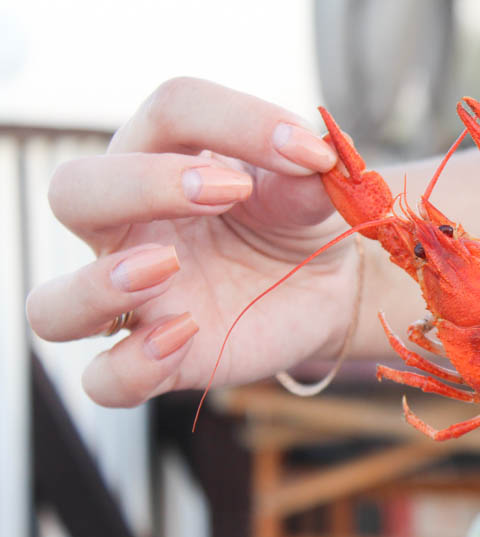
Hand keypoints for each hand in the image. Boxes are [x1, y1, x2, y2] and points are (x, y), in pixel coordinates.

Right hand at [26, 78, 359, 406]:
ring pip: (51, 305)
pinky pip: (105, 379)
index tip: (307, 154)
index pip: (171, 111)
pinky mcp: (158, 361)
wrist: (324, 289)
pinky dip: (132, 364)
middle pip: (74, 192)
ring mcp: (135, 300)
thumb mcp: (311, 191)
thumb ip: (307, 172)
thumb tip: (314, 156)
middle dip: (142, 185)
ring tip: (167, 266)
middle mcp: (129, 228)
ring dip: (98, 285)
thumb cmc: (295, 224)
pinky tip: (187, 335)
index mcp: (164, 159)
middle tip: (227, 192)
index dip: (237, 121)